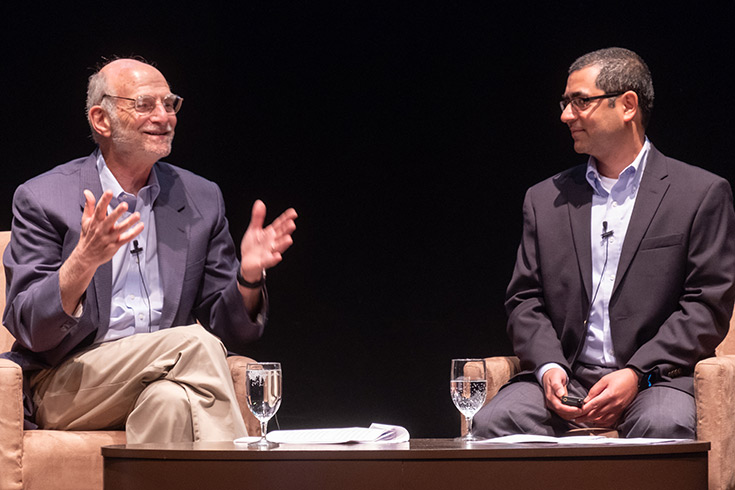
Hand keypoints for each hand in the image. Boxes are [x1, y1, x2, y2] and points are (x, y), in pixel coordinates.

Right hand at [59, 189, 142, 314]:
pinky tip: (141, 226)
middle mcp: (101, 229)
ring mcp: (108, 238)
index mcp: (94, 222)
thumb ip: (89, 205)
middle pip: (110, 219)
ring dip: (129, 222)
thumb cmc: (88, 236)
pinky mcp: (114, 246)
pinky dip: (134, 233)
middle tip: (125, 205)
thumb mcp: (85, 220)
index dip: (104, 200)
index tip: (109, 192)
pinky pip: (126, 239)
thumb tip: (87, 192)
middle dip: (117, 212)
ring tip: (137, 215)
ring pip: (120, 229)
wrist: (86, 256)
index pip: (99, 209)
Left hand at [239, 200, 297, 280]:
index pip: (280, 225)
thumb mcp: (254, 230)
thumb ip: (258, 217)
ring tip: (289, 239)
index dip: (286, 219)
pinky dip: (273, 259)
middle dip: (286, 230)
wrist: (246, 263)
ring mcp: (268, 252)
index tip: (293, 212)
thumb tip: (260, 202)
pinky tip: (278, 256)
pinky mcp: (262, 262)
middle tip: (292, 224)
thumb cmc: (253, 247)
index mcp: (270, 234)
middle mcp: (272, 243)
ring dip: (283, 244)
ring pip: (277, 248)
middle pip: (280, 235)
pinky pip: (269, 260)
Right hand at [542, 367, 583, 420]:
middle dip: (574, 413)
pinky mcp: (557, 406)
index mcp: (550, 396)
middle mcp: (551, 403)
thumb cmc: (554, 375)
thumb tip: (560, 394)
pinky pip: (565, 414)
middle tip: (585, 411)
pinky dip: (572, 414)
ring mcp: (553, 405)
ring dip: (574, 415)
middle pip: (563, 413)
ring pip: (564, 415)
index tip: (579, 409)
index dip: (569, 410)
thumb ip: (557, 386)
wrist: (549, 375)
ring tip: (584, 411)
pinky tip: (579, 412)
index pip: (559, 407)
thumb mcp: (556, 377)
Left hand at [575, 368, 638, 427]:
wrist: (634, 378)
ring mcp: (618, 409)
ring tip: (585, 420)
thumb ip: (594, 390)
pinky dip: (603, 422)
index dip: (584, 410)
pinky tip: (597, 421)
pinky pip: (611, 420)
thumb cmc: (620, 377)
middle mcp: (614, 404)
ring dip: (593, 421)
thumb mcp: (604, 380)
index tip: (578, 413)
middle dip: (586, 417)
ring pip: (603, 419)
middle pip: (597, 414)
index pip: (594, 405)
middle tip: (578, 419)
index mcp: (609, 395)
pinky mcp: (621, 410)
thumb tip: (587, 399)